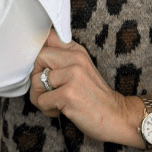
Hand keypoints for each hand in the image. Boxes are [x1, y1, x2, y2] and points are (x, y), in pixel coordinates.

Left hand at [29, 29, 142, 146]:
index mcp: (77, 51)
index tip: (42, 66)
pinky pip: (41, 100)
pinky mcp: (68, 93)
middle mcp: (75, 58)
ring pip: (35, 81)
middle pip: (38, 58)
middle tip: (48, 90)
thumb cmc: (94, 96)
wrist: (116, 116)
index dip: (38, 50)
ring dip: (41, 97)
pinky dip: (47, 109)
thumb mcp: (81, 69)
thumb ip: (62, 59)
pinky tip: (61, 110)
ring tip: (57, 102)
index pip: (48, 36)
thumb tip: (35, 54)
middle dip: (36, 77)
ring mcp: (72, 75)